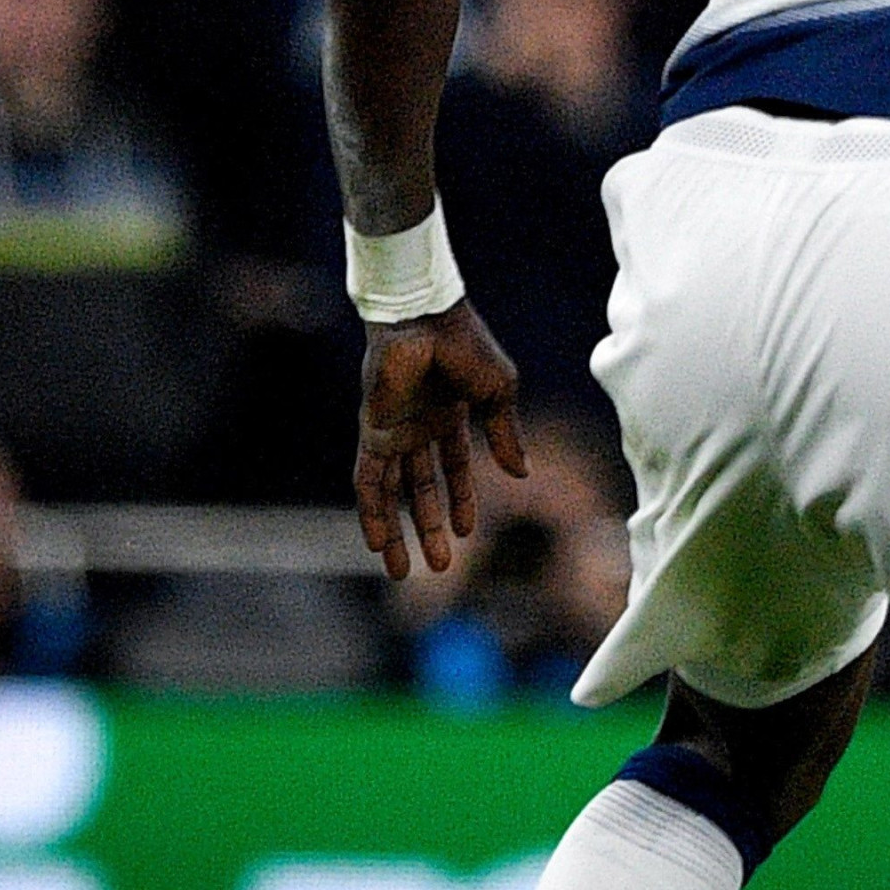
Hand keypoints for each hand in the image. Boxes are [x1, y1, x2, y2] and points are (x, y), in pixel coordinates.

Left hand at [354, 303, 529, 580]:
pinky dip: (372, 512)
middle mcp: (419, 427)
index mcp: (450, 415)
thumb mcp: (499, 394)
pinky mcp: (373, 431)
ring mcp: (394, 431)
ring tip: (403, 570)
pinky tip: (377, 542)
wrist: (426, 319)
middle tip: (440, 566)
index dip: (461, 501)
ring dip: (399, 531)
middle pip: (423, 488)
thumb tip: (521, 474)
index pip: (454, 468)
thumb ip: (505, 434)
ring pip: (393, 492)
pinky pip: (368, 481)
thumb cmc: (466, 346)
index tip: (466, 534)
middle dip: (429, 528)